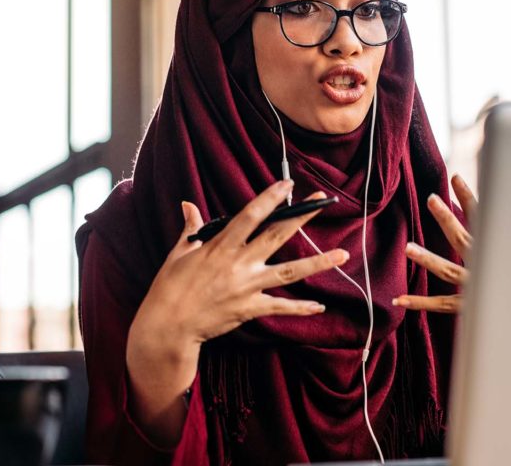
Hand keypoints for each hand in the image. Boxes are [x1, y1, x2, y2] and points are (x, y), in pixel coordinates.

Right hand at [133, 180, 348, 349]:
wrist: (168, 327)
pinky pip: (281, 308)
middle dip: (302, 216)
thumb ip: (191, 228)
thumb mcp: (178, 254)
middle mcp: (238, 264)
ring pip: (290, 272)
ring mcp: (247, 287)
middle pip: (277, 236)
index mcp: (220, 246)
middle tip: (323, 201)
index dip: (270, 199)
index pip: (250, 215)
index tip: (288, 184)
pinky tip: (320, 306)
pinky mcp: (250, 309)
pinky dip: (301, 308)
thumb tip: (188, 204)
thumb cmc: (169, 288)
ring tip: (343, 254)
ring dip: (318, 263)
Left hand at [393, 174, 476, 313]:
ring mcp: (477, 288)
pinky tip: (398, 299)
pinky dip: (420, 303)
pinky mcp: (470, 308)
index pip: (484, 218)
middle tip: (430, 199)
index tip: (455, 177)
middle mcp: (488, 267)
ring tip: (407, 248)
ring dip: (427, 259)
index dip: (468, 197)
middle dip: (446, 218)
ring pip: (448, 271)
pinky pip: (441, 305)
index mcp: (501, 251)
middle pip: (463, 238)